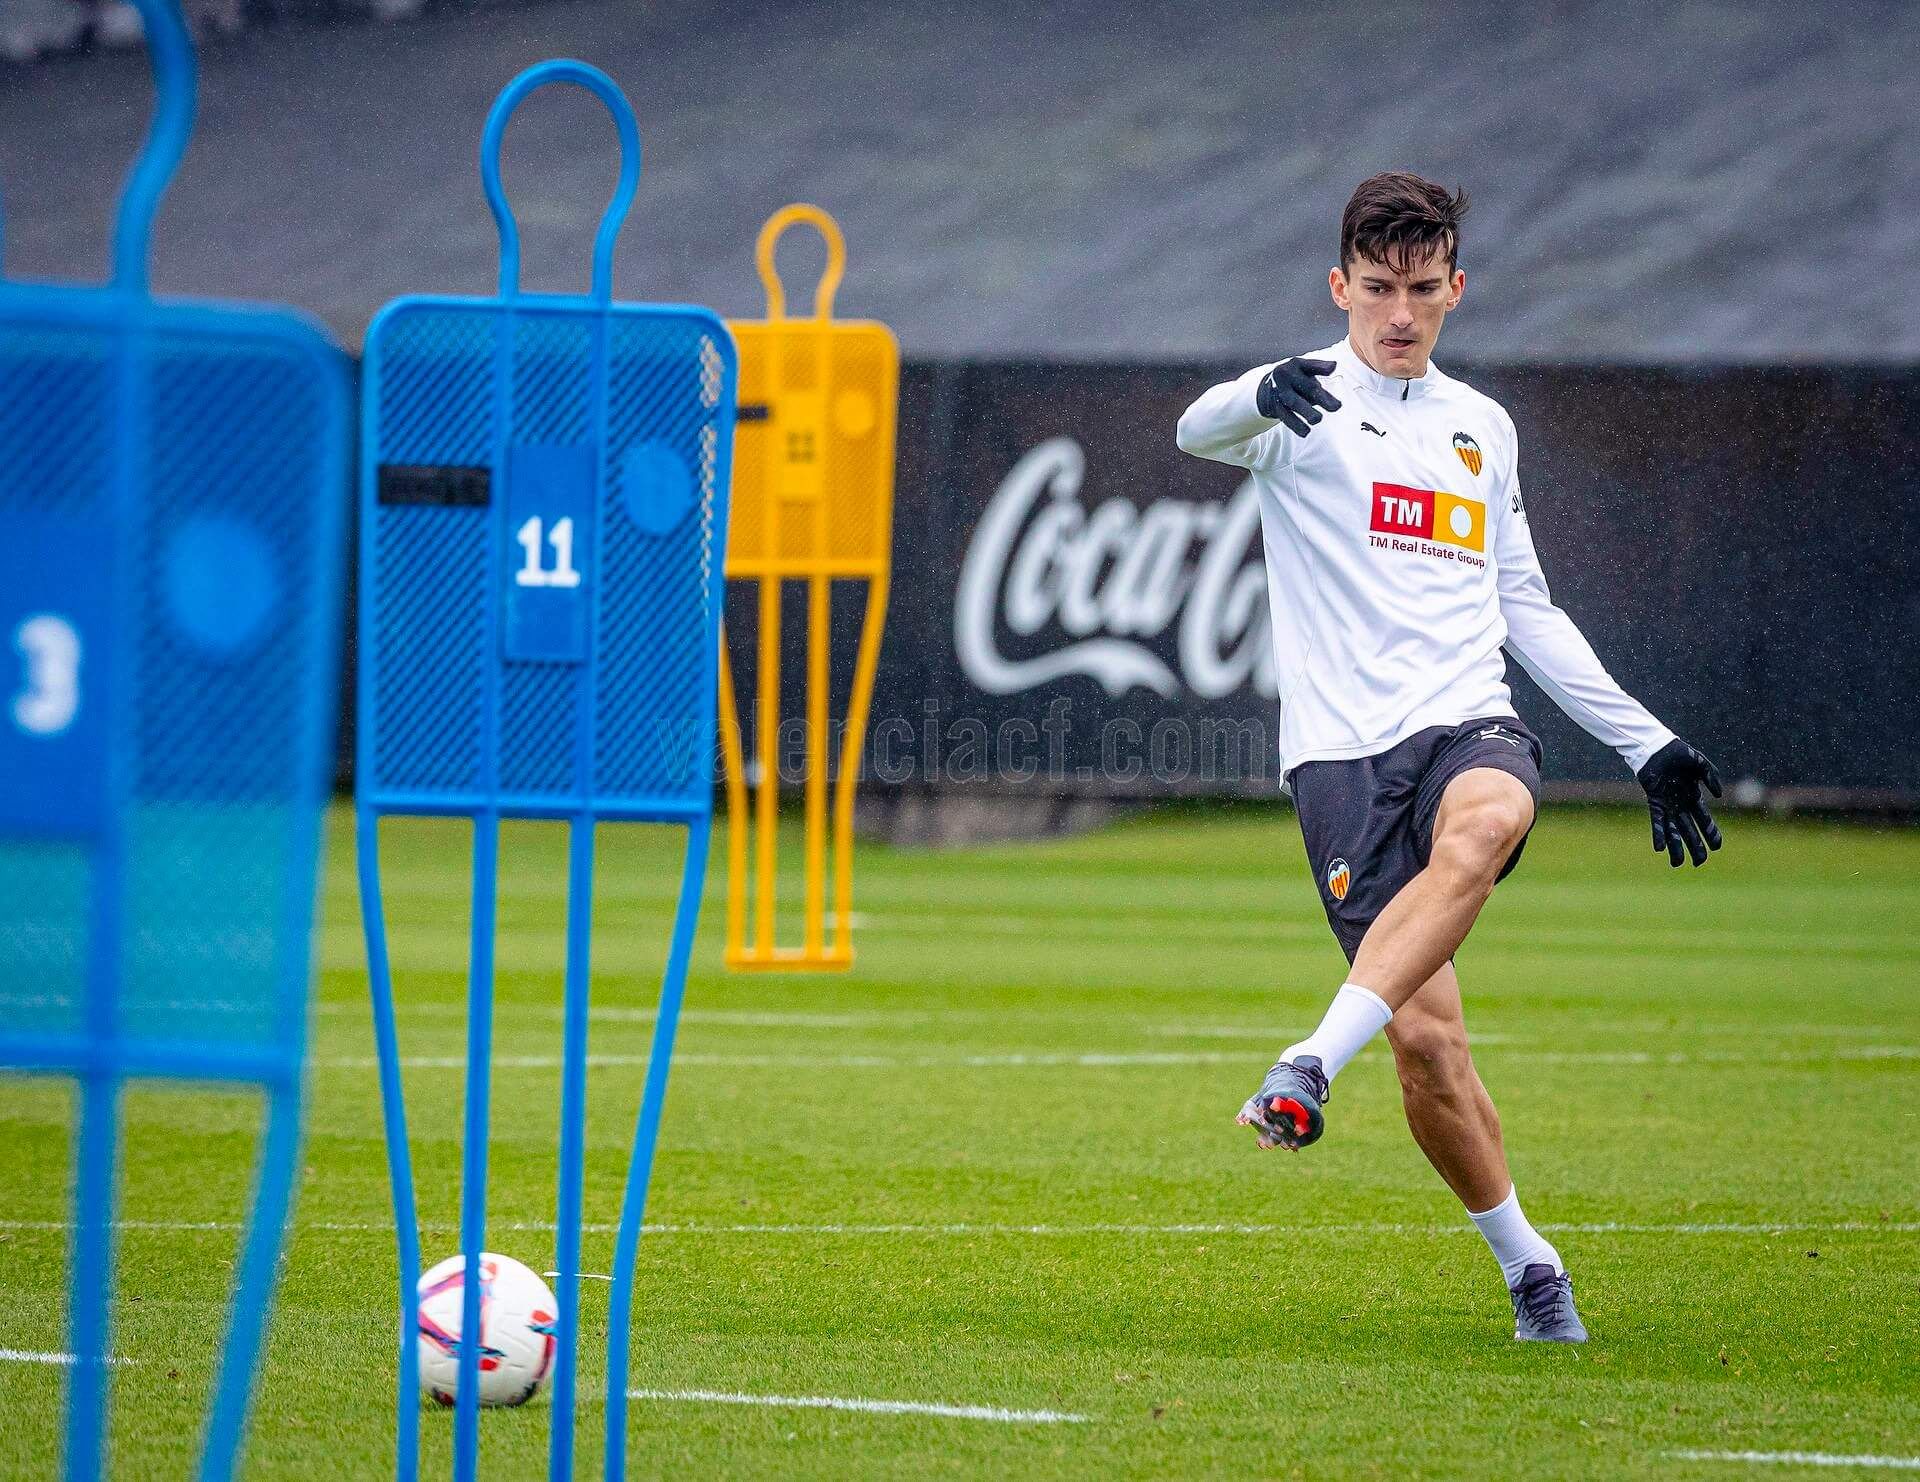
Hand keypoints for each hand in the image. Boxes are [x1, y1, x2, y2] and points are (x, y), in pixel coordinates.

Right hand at [1255, 357, 1341, 435]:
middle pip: (1307, 386)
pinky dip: (1296, 425)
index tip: (1333, 368)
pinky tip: (1305, 432)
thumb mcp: (1306, 375)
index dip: (1322, 367)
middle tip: (1336, 407)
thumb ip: (1322, 380)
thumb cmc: (1294, 381)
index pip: (1312, 365)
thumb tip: (1335, 383)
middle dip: (1322, 397)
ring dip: (1306, 411)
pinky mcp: (1274, 406)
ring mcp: (1279, 390)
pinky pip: (1286, 416)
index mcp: (1297, 365)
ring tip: (1317, 420)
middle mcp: (1287, 375)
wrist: (1266, 388)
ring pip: (1294, 402)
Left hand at [1635, 738, 1723, 866]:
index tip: (1717, 847)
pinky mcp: (1654, 801)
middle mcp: (1680, 804)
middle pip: (1689, 830)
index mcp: (1693, 796)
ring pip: (1673, 830)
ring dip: (1676, 847)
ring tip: (1677, 864)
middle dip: (1695, 847)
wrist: (1658, 746)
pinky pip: (1657, 821)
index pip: (1704, 819)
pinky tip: (1660, 848)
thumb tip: (1718, 796)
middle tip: (1700, 863)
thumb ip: (1712, 778)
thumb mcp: (1702, 764)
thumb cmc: (1679, 753)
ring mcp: (1667, 804)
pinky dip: (1659, 834)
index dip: (1711, 832)